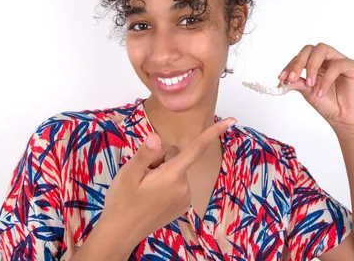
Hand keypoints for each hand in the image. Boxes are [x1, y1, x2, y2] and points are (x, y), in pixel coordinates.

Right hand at [100, 116, 235, 244]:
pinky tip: (151, 196)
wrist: (121, 233)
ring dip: (162, 174)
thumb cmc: (122, 201)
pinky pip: (177, 184)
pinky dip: (165, 185)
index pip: (196, 148)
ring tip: (145, 188)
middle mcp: (184, 186)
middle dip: (161, 160)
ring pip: (176, 171)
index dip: (214, 132)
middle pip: (177, 158)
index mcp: (173, 175)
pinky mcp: (182, 206)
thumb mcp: (128, 174)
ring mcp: (185, 198)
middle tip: (142, 176)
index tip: (232, 120)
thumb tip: (157, 136)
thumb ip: (145, 154)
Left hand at [278, 43, 353, 132]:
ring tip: (309, 84)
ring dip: (312, 66)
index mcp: (316, 63)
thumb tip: (283, 80)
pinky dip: (326, 79)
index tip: (281, 78)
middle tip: (292, 77)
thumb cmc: (327, 103)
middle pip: (310, 49)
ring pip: (322, 50)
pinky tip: (321, 92)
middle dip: (298, 62)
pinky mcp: (352, 67)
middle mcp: (327, 59)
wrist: (343, 118)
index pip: (300, 57)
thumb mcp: (307, 93)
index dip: (290, 66)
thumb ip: (297, 83)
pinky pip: (337, 65)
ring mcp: (340, 60)